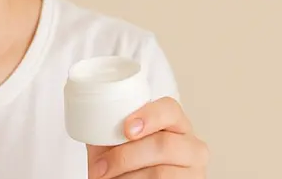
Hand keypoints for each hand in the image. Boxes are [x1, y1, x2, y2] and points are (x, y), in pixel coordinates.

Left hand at [87, 97, 208, 177]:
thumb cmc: (130, 166)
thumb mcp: (121, 145)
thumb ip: (110, 128)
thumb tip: (87, 115)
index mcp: (176, 125)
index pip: (170, 109)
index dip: (149, 115)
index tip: (126, 129)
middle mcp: (192, 146)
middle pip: (163, 144)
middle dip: (125, 157)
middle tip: (100, 169)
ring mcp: (193, 172)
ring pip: (160, 173)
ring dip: (128, 178)